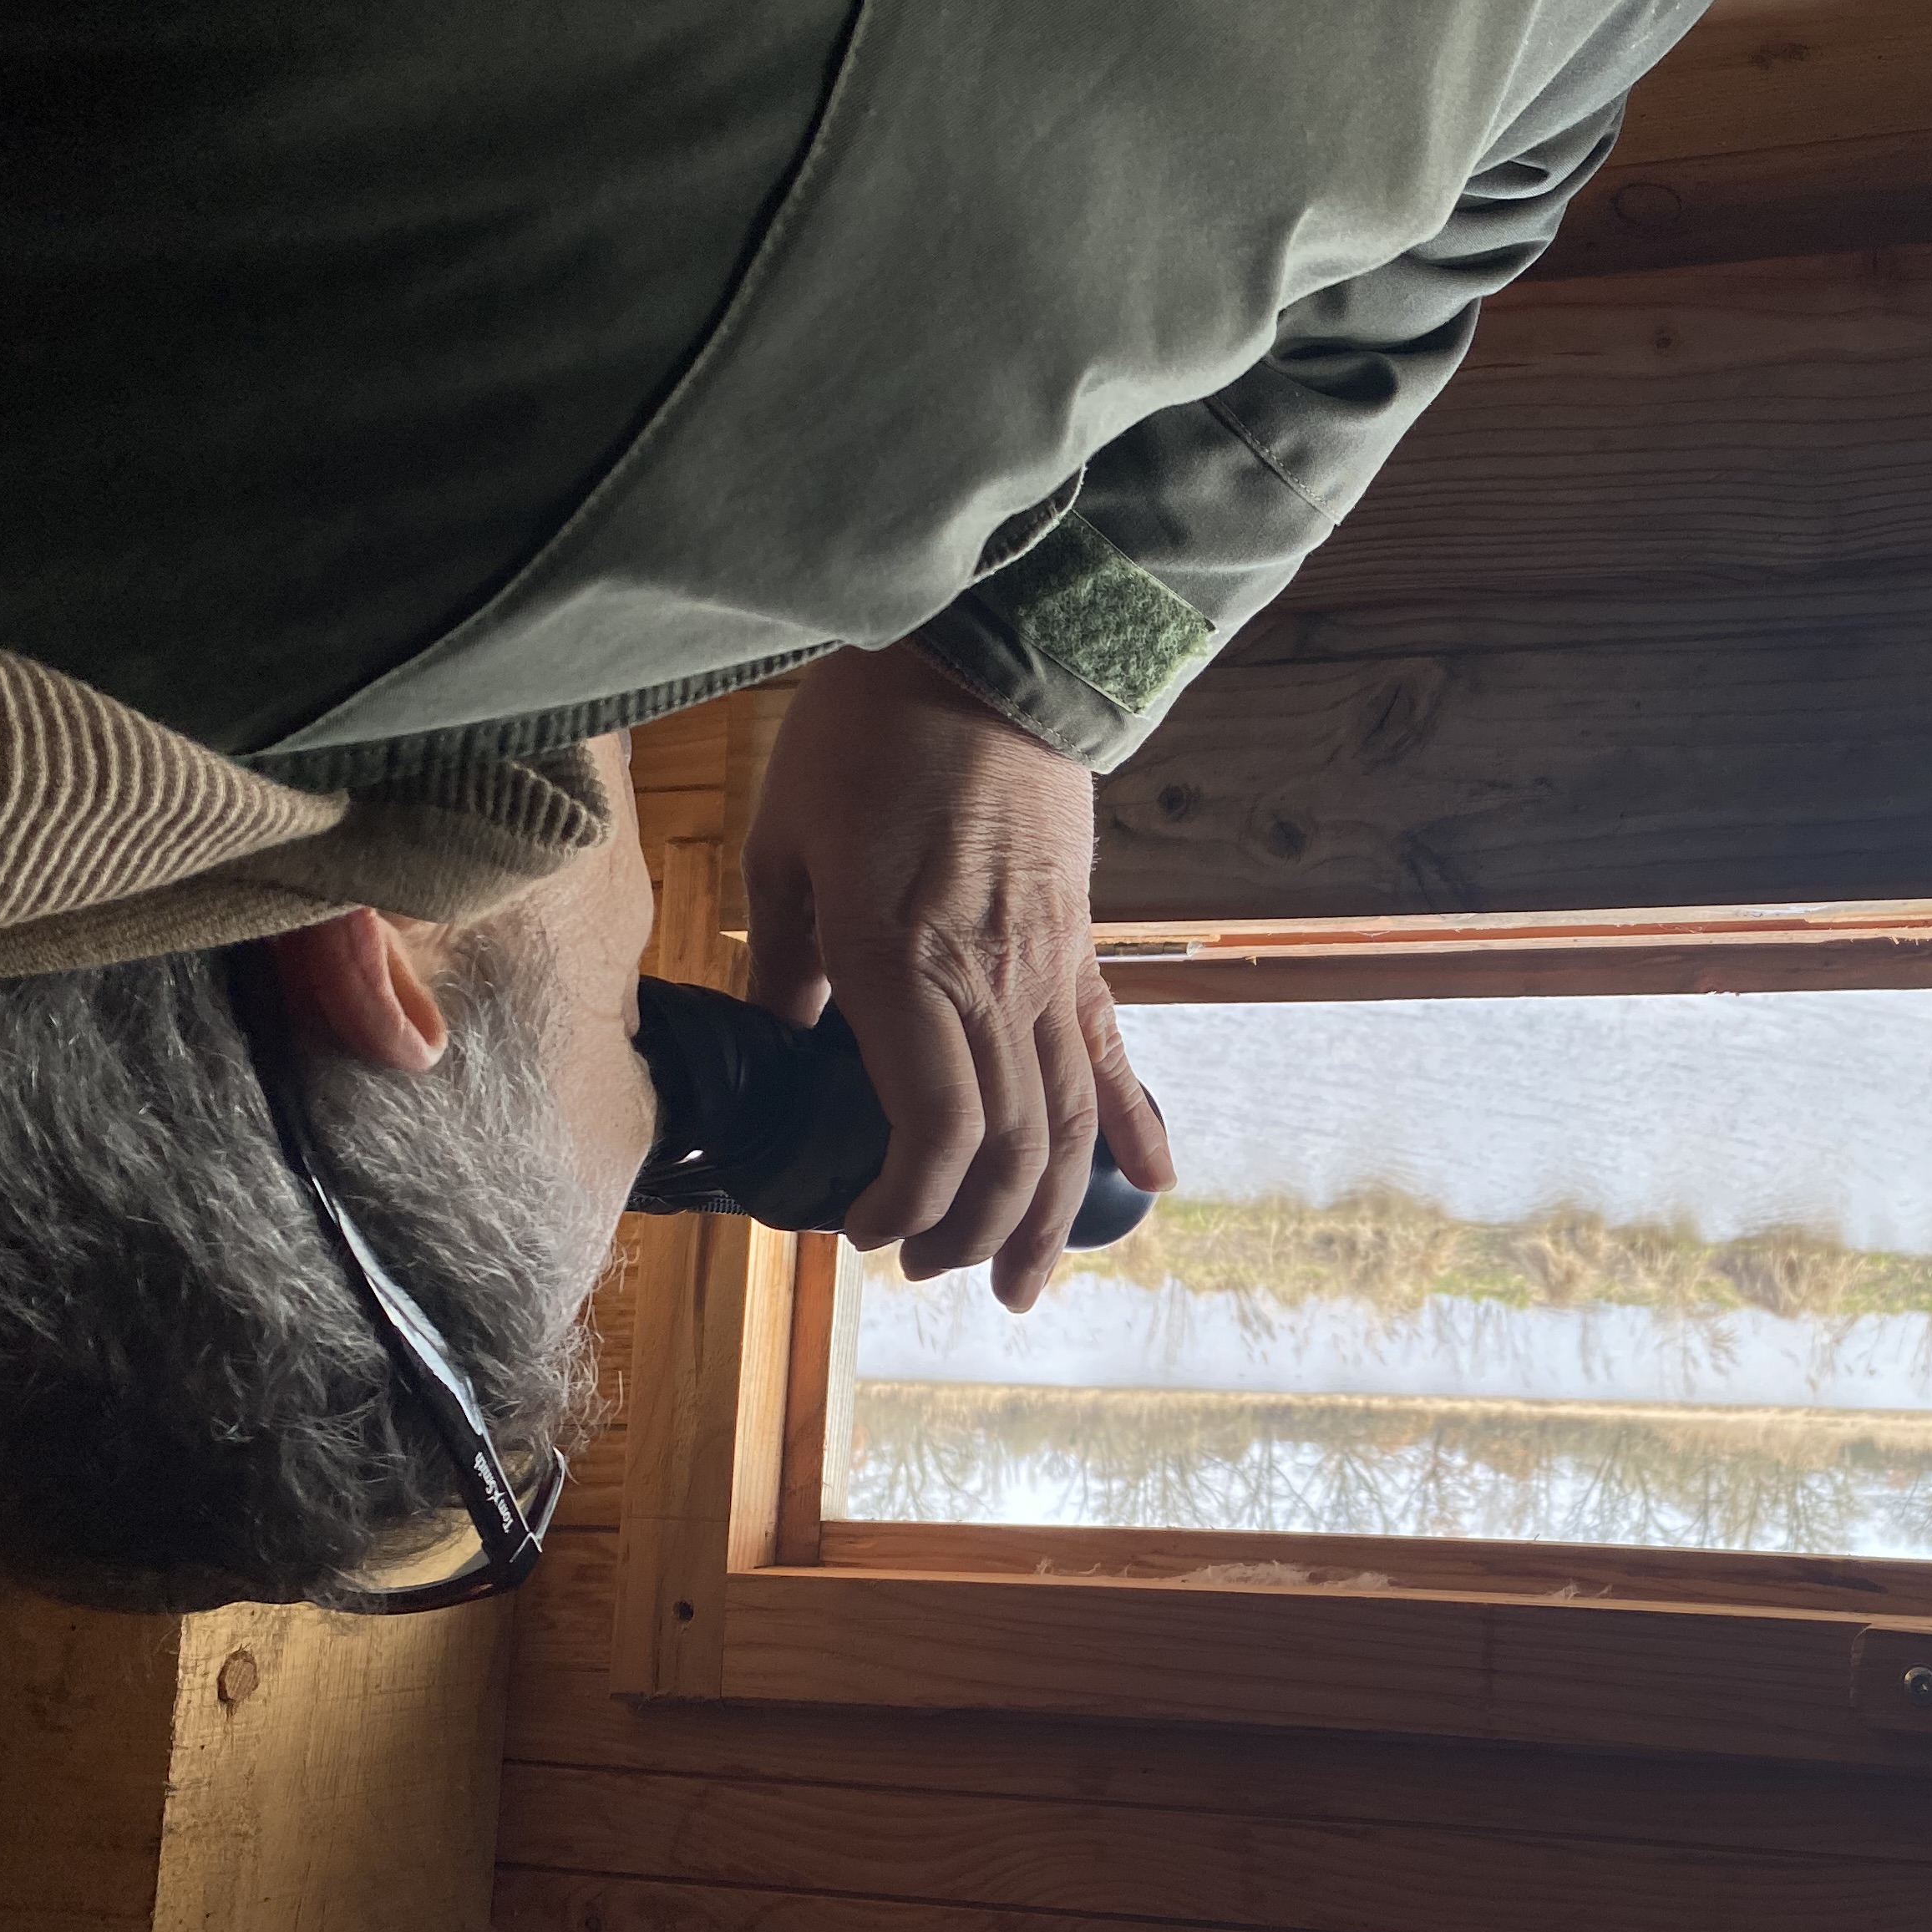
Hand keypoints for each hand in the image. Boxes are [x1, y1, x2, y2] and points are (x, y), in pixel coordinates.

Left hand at [741, 645, 1173, 1305]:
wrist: (988, 651)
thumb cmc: (870, 734)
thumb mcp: (788, 842)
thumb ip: (785, 958)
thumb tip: (778, 1039)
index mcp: (906, 963)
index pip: (934, 1126)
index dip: (906, 1199)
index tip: (858, 1225)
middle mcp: (992, 982)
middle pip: (1008, 1146)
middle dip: (970, 1229)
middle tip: (924, 1268)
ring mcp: (1049, 969)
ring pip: (1067, 1121)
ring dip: (1052, 1214)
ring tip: (1027, 1281)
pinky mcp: (1079, 945)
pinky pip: (1113, 1050)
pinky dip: (1133, 1123)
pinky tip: (1153, 1183)